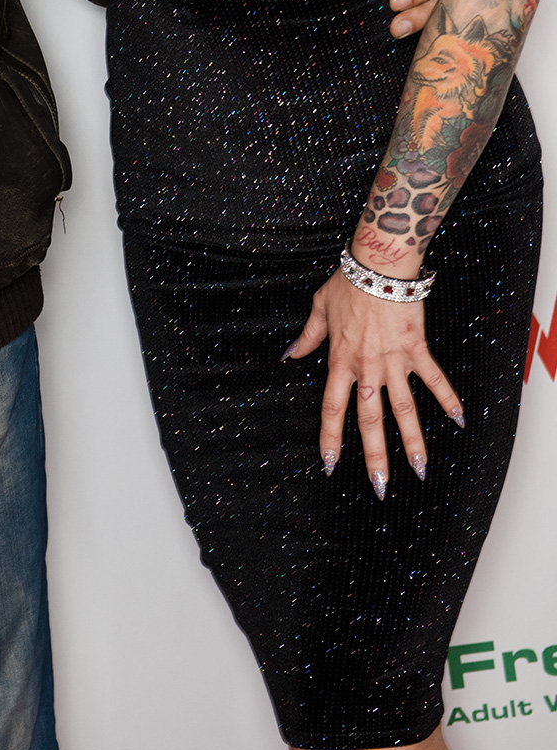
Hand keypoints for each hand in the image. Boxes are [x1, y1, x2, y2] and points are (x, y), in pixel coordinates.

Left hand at [286, 270, 462, 494]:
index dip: (330, 438)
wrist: (379, 264)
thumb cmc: (348, 282)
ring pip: (404, 408)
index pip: (332, 408)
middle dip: (375, 455)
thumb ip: (308, 337)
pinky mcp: (417, 349)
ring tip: (420, 469)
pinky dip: (448, 398)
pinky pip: (434, 378)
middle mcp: (367, 367)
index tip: (330, 464)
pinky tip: (460, 419)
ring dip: (413, 440)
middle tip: (380, 485)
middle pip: (370, 419)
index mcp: (340, 360)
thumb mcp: (320, 308)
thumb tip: (290, 354)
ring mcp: (394, 361)